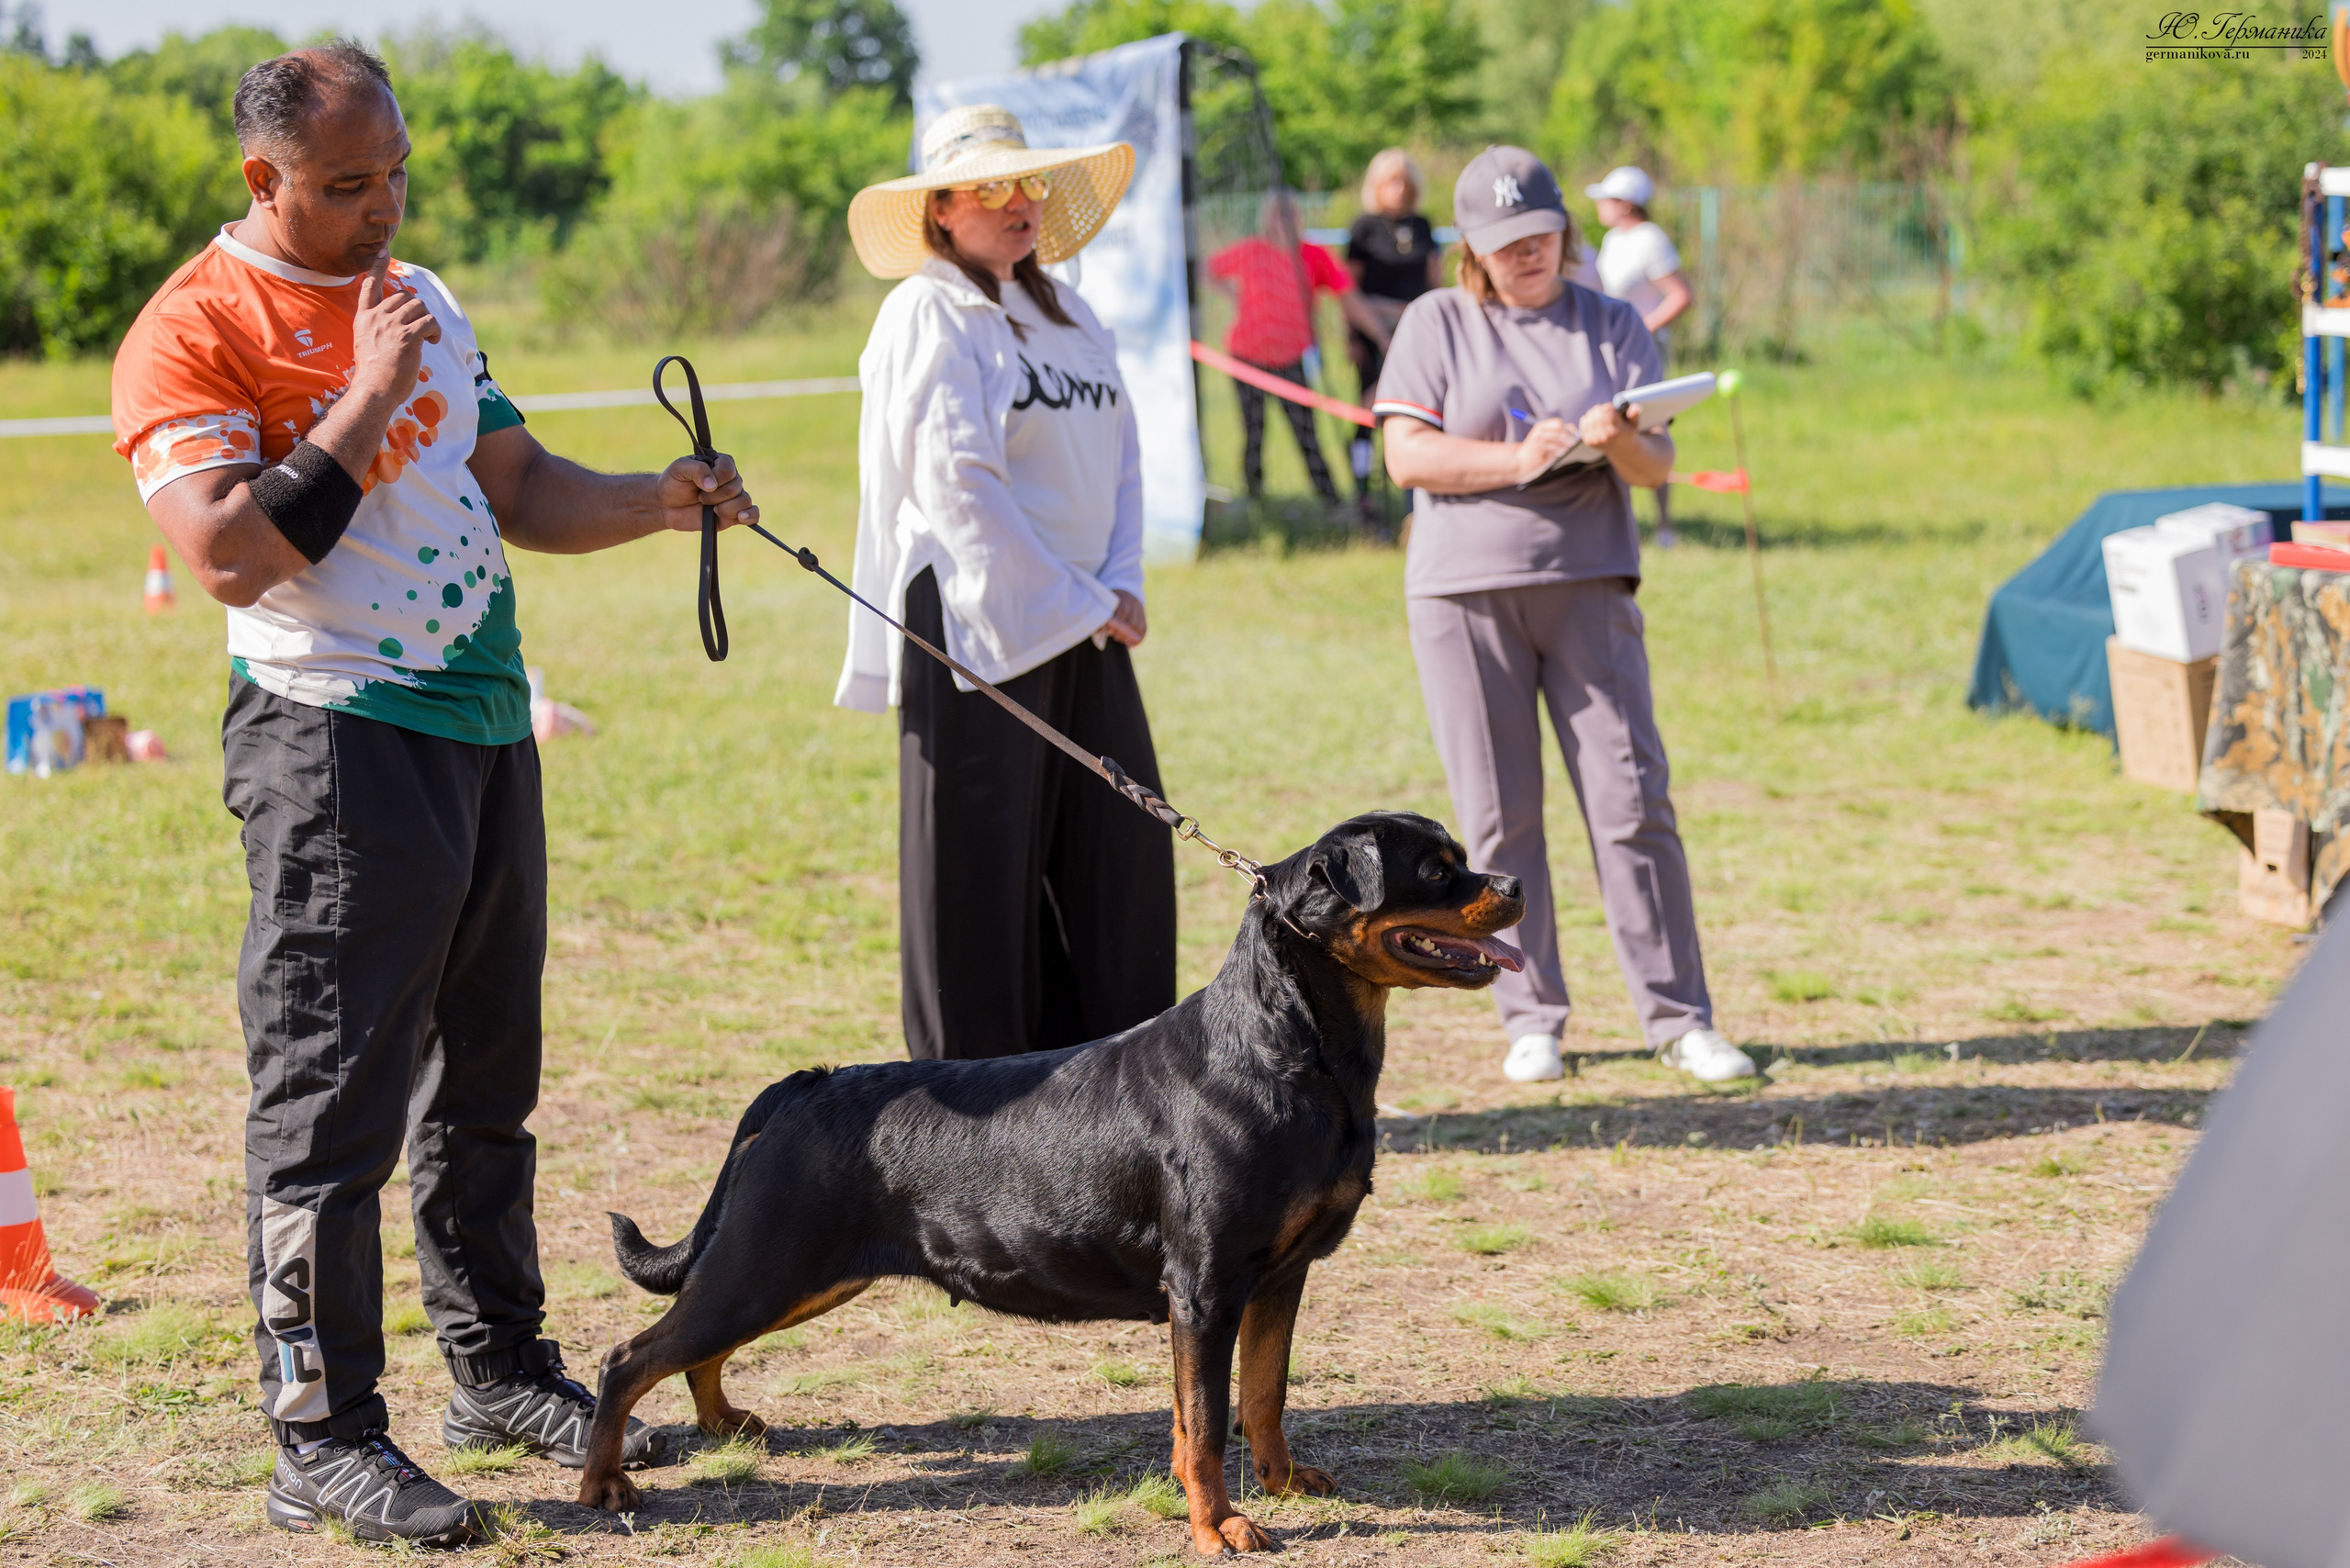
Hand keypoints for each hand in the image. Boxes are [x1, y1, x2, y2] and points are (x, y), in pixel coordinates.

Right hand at [349, 255, 440, 405]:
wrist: (373, 390)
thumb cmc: (373, 374)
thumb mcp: (366, 343)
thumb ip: (377, 328)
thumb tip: (396, 323)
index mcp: (364, 318)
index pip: (369, 286)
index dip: (378, 267)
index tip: (383, 251)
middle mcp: (376, 317)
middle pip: (405, 296)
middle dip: (417, 310)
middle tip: (419, 330)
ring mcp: (391, 325)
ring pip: (419, 306)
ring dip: (427, 320)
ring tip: (426, 338)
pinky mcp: (407, 336)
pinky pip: (429, 322)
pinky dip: (434, 331)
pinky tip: (431, 342)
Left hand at [657, 450, 757, 531]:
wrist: (666, 505)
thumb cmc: (673, 482)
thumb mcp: (679, 468)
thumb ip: (697, 470)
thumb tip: (712, 485)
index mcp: (720, 463)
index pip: (729, 469)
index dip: (717, 478)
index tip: (702, 485)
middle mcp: (730, 479)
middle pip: (736, 487)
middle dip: (716, 496)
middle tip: (700, 498)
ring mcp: (733, 498)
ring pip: (745, 501)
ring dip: (727, 508)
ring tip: (712, 510)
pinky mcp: (733, 515)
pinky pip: (753, 514)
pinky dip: (750, 516)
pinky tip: (741, 518)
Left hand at [1099, 589, 1146, 647]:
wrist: (1124, 590)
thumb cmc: (1108, 601)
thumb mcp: (1103, 605)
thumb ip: (1100, 617)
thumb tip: (1098, 631)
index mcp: (1121, 598)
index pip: (1122, 611)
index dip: (1116, 623)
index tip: (1108, 632)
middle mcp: (1132, 603)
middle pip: (1131, 622)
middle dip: (1121, 633)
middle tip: (1113, 636)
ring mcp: (1139, 610)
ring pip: (1138, 627)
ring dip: (1128, 637)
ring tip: (1118, 638)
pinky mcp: (1143, 616)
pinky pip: (1144, 630)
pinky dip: (1137, 640)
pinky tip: (1129, 645)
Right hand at [1512, 417, 1575, 484]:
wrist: (1519, 463)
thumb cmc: (1535, 450)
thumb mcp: (1543, 437)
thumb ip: (1557, 432)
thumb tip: (1575, 431)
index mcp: (1540, 426)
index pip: (1559, 423)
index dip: (1567, 429)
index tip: (1571, 436)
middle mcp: (1539, 432)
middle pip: (1562, 433)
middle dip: (1569, 440)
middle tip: (1571, 446)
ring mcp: (1539, 443)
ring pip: (1561, 444)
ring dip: (1564, 450)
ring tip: (1560, 453)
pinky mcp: (1540, 454)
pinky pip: (1556, 453)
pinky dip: (1557, 456)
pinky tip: (1552, 457)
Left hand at [1578, 400, 1639, 451]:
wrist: (1620, 448)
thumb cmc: (1627, 431)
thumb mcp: (1634, 423)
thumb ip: (1635, 414)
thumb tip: (1636, 408)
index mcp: (1616, 432)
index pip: (1607, 412)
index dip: (1609, 407)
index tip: (1612, 409)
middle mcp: (1605, 437)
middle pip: (1597, 413)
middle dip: (1600, 409)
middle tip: (1605, 410)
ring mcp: (1595, 440)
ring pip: (1589, 417)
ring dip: (1594, 413)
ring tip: (1600, 414)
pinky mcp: (1588, 442)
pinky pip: (1583, 423)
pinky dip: (1587, 419)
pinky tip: (1593, 420)